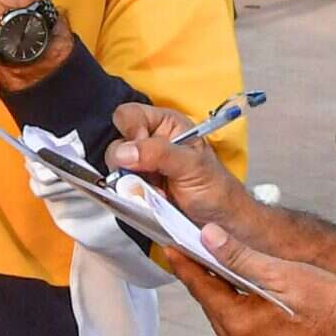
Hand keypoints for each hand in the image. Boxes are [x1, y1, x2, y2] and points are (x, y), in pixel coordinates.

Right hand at [106, 102, 251, 229]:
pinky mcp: (137, 187)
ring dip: (132, 183)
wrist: (220, 220)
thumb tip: (125, 151)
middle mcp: (150, 142)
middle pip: (117, 142)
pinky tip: (151, 199)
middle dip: (130, 163)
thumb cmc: (215, 187)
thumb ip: (159, 153)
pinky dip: (132, 196)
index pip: (129, 115)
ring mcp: (142, 166)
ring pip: (116, 168)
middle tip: (151, 175)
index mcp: (165, 124)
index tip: (142, 151)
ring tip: (157, 191)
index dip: (131, 131)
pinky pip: (121, 188)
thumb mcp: (191, 165)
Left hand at [165, 225, 335, 335]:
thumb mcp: (285, 274)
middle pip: (217, 310)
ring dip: (234, 307)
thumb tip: (208, 237)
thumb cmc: (332, 306)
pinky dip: (251, 328)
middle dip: (213, 284)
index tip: (172, 248)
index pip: (203, 289)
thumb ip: (240, 258)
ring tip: (243, 285)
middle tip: (208, 259)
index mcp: (240, 327)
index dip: (188, 265)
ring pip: (232, 328)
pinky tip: (264, 314)